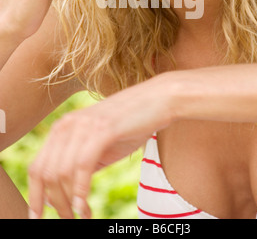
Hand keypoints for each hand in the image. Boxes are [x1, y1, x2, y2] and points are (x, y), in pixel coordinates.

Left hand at [28, 77, 172, 218]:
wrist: (159, 99)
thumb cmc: (132, 124)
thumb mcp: (101, 145)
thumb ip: (81, 164)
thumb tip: (63, 194)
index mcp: (63, 128)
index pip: (37, 167)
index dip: (35, 195)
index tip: (37, 217)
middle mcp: (68, 125)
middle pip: (46, 173)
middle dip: (54, 203)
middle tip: (68, 220)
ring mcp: (84, 125)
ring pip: (62, 172)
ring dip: (68, 202)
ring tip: (81, 216)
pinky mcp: (103, 129)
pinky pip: (83, 165)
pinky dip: (81, 190)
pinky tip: (85, 206)